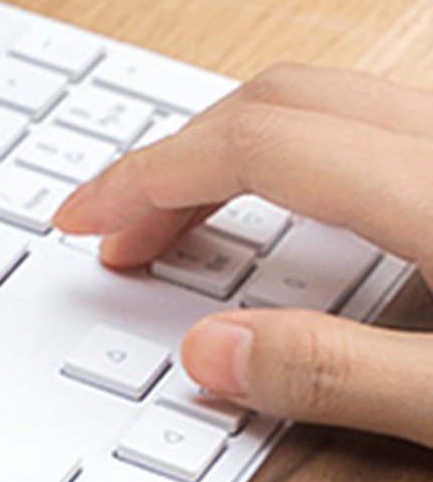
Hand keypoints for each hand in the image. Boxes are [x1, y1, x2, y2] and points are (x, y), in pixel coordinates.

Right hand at [54, 64, 432, 444]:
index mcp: (431, 191)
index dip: (149, 178)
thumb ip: (332, 375)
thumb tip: (210, 353)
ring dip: (231, 157)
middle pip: (280, 107)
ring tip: (179, 230)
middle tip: (113, 235)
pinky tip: (281, 221)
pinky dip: (293, 162)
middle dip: (173, 163)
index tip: (84, 219)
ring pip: (324, 108)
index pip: (255, 147)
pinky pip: (364, 131)